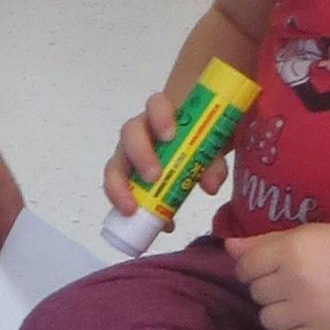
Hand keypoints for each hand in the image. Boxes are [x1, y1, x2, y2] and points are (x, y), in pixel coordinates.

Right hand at [102, 86, 230, 222]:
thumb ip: (214, 161)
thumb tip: (210, 187)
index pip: (155, 105)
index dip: (160, 117)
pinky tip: (162, 225)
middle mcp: (141, 132)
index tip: (171, 136)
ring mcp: (129, 155)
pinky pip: (120, 190)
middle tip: (154, 177)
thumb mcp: (213, 145)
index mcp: (163, 114)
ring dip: (121, 187)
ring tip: (132, 208)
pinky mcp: (127, 177)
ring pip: (115, 164)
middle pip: (129, 135)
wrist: (194, 142)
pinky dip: (134, 208)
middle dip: (139, 155)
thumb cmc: (200, 137)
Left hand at [229, 220, 329, 329]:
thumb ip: (262, 242)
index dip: (251, 268)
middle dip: (266, 288)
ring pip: (265, 319)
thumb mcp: (300, 235)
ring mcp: (307, 310)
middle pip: (256, 293)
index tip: (265, 268)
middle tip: (286, 283)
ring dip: (274, 312)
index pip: (245, 268)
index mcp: (289, 252)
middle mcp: (295, 281)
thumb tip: (227, 247)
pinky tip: (294, 326)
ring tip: (292, 304)